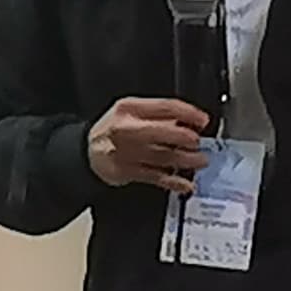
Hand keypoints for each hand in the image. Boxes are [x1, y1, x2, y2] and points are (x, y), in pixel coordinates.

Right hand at [88, 98, 208, 193]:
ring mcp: (125, 151)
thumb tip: (189, 120)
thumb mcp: (130, 112)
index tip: (203, 120)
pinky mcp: (126, 171)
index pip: (164, 106)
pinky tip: (185, 184)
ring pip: (162, 155)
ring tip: (199, 161)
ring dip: (186, 160)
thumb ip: (157, 114)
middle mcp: (125, 129)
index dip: (188, 113)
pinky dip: (173, 182)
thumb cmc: (113, 130)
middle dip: (187, 138)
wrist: (87, 152)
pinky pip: (155, 177)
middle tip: (198, 142)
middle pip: (163, 132)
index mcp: (128, 108)